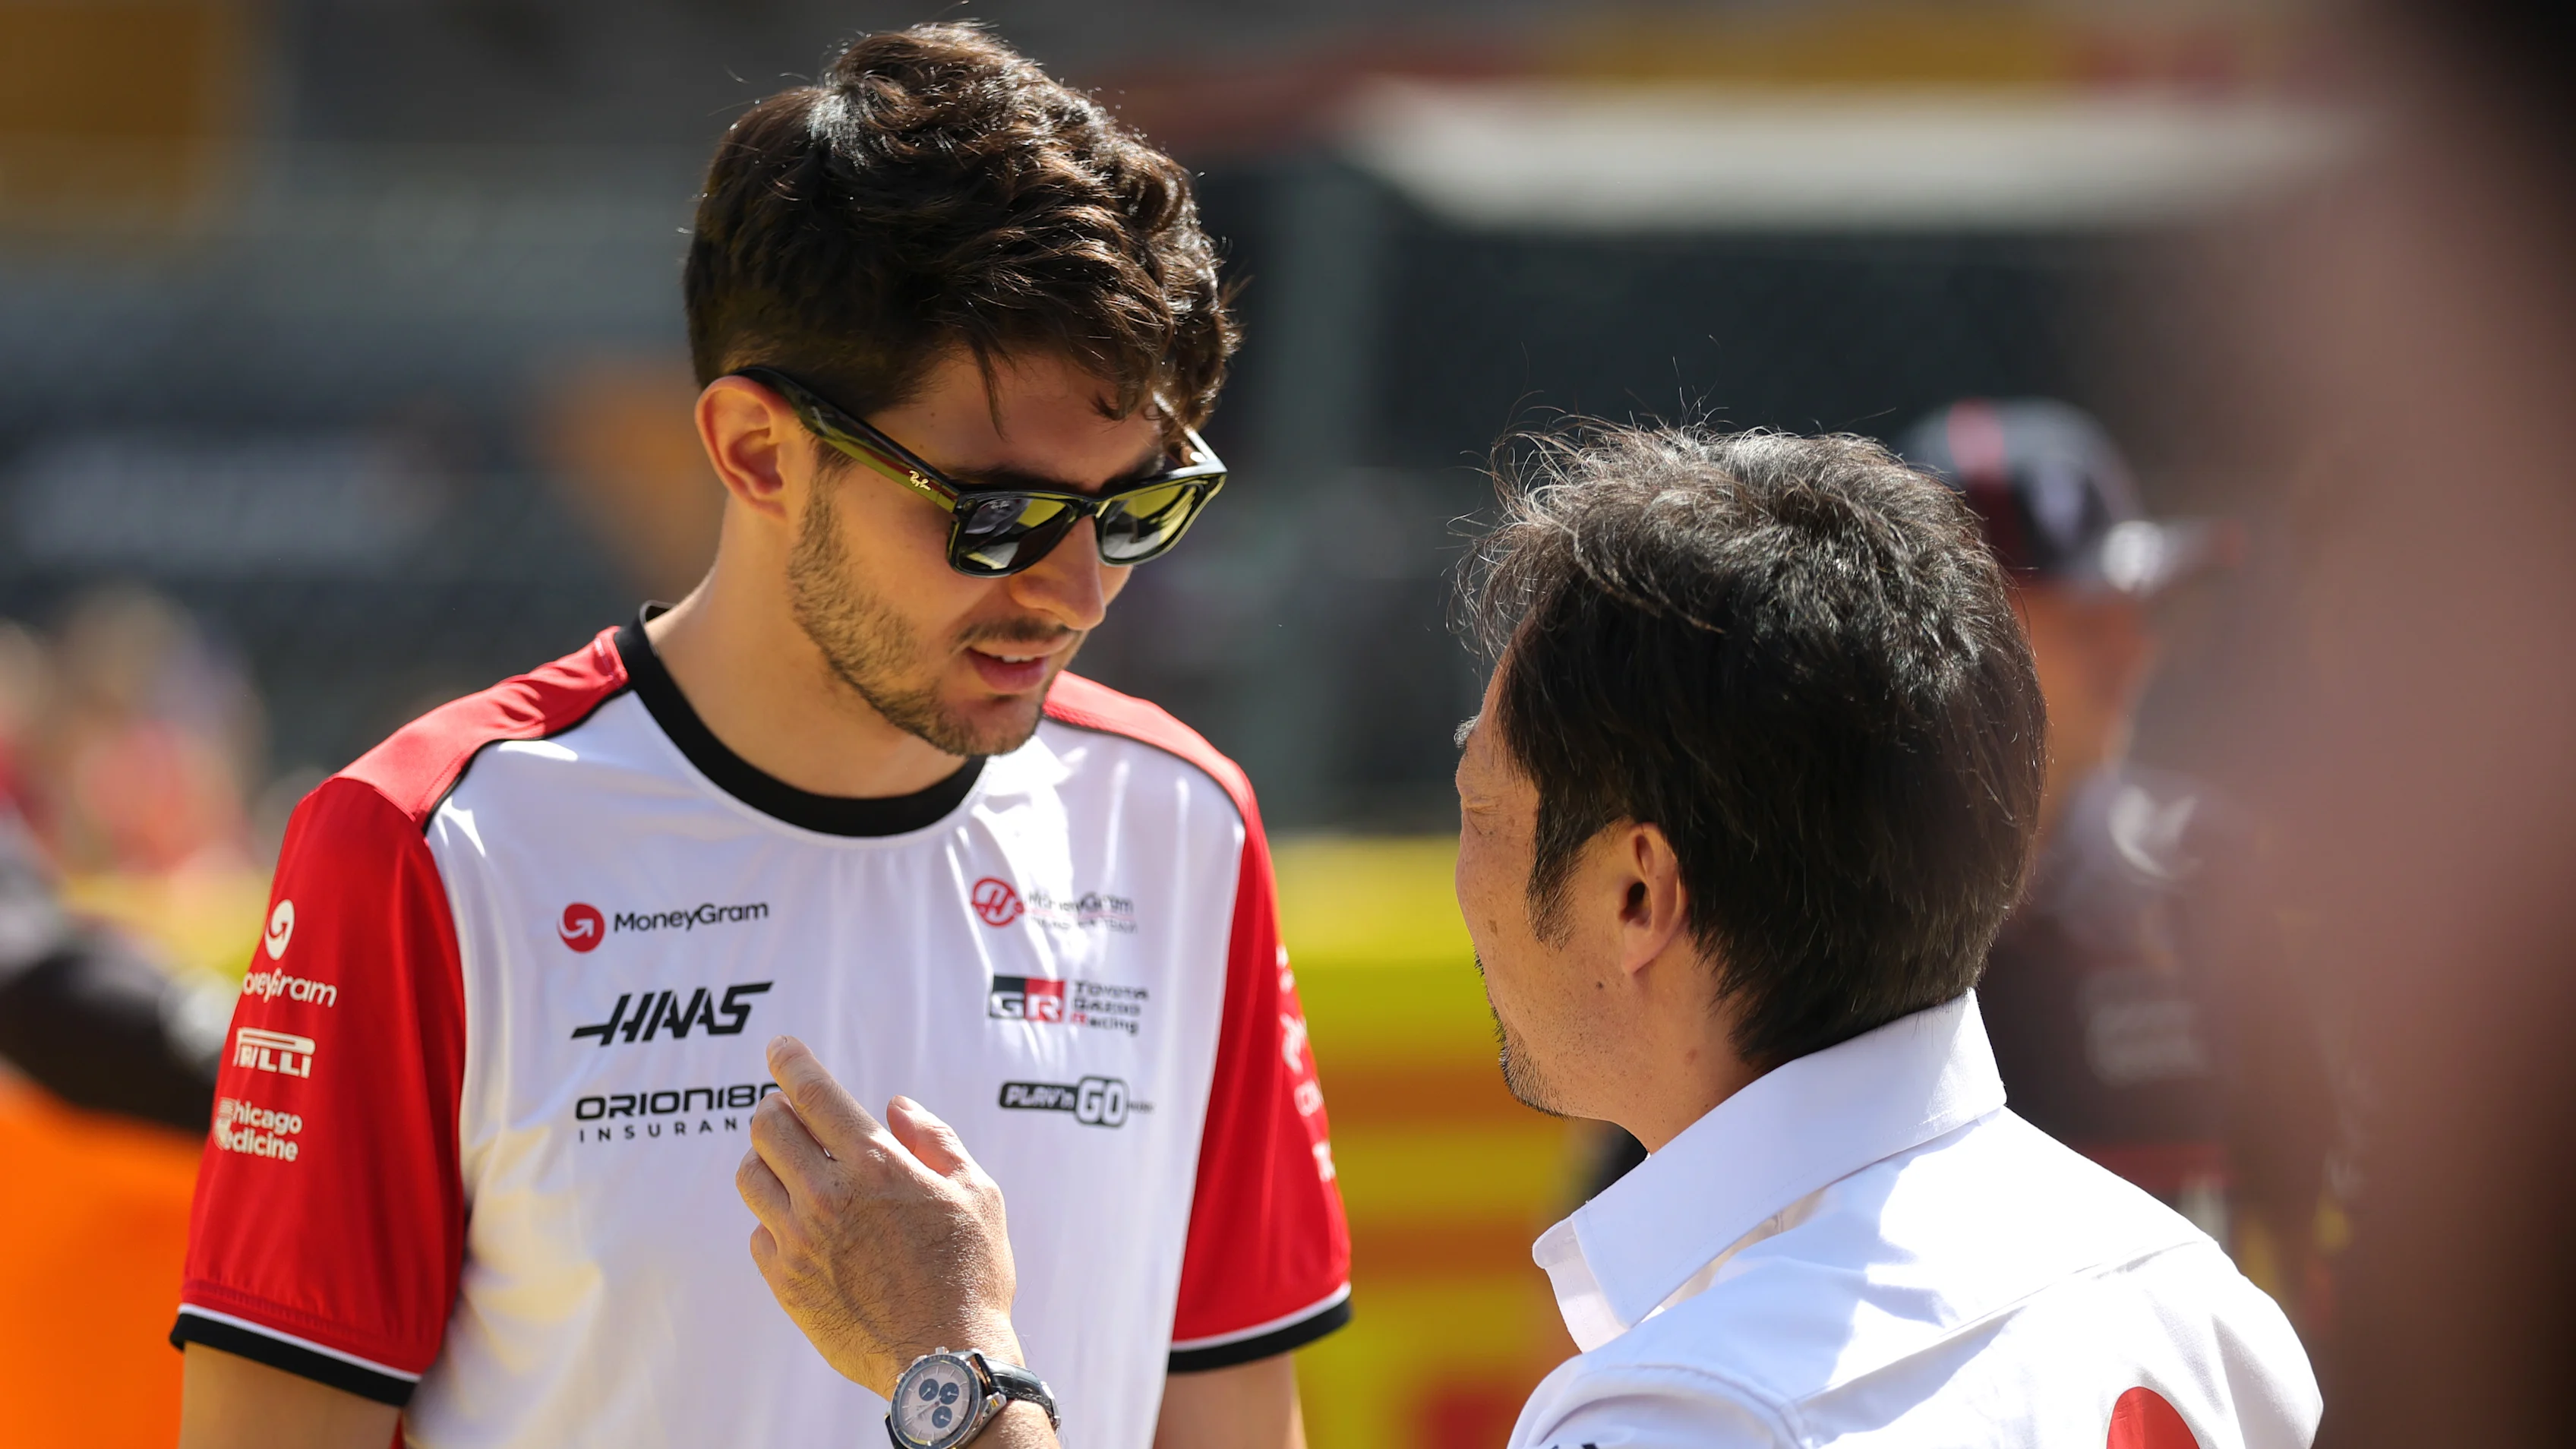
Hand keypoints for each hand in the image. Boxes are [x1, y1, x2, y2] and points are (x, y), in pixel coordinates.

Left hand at [737, 1035, 1022, 1395]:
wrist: (944, 1361)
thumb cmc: (971, 1273)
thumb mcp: (977, 1193)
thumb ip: (934, 1140)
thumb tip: (895, 1107)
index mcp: (876, 1165)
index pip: (812, 1093)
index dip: (791, 1061)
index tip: (780, 1048)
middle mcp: (827, 1196)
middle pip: (766, 1126)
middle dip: (776, 1107)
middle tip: (792, 1112)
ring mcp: (799, 1241)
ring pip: (750, 1175)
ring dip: (766, 1158)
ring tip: (791, 1165)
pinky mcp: (785, 1282)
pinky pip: (758, 1231)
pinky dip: (773, 1217)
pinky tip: (802, 1225)